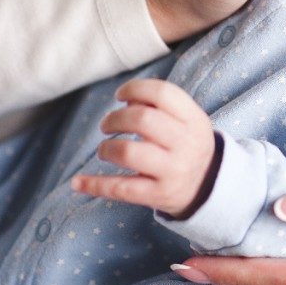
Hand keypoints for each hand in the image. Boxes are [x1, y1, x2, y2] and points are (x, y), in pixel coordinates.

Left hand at [71, 78, 215, 218]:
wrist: (208, 186)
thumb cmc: (186, 144)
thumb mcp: (186, 120)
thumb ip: (159, 105)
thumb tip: (127, 99)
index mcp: (194, 120)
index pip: (162, 93)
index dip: (134, 89)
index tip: (120, 96)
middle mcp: (186, 144)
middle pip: (142, 120)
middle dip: (115, 118)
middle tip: (106, 125)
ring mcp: (173, 171)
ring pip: (129, 153)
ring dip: (107, 148)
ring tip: (104, 150)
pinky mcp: (159, 195)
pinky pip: (121, 189)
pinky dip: (95, 185)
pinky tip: (77, 183)